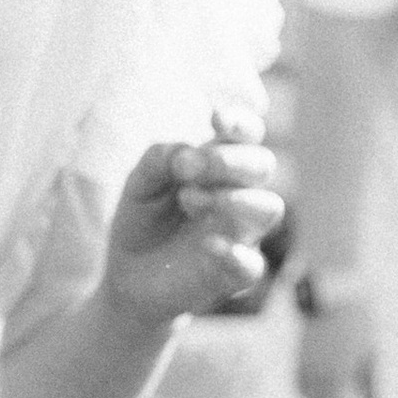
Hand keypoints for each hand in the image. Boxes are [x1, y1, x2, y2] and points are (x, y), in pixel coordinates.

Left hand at [101, 107, 284, 326]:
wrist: (129, 279)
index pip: (247, 136)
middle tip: (189, 168)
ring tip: (190, 200)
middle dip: (230, 160)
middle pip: (262, 165)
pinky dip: (234, 252)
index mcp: (220, 167)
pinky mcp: (234, 274)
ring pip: (269, 207)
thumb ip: (158, 160)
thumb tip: (187, 152)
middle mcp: (239, 195)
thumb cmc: (142, 222)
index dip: (241, 122)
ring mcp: (241, 234)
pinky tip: (208, 245)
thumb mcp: (139, 185)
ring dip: (235, 198)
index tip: (215, 118)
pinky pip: (252, 264)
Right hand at [296, 292, 378, 397]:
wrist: (327, 284)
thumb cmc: (356, 317)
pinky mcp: (293, 353)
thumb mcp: (370, 353)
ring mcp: (299, 365)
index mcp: (333, 380)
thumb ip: (371, 386)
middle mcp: (312, 377)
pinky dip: (311, 396)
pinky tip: (321, 395)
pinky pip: (299, 384)